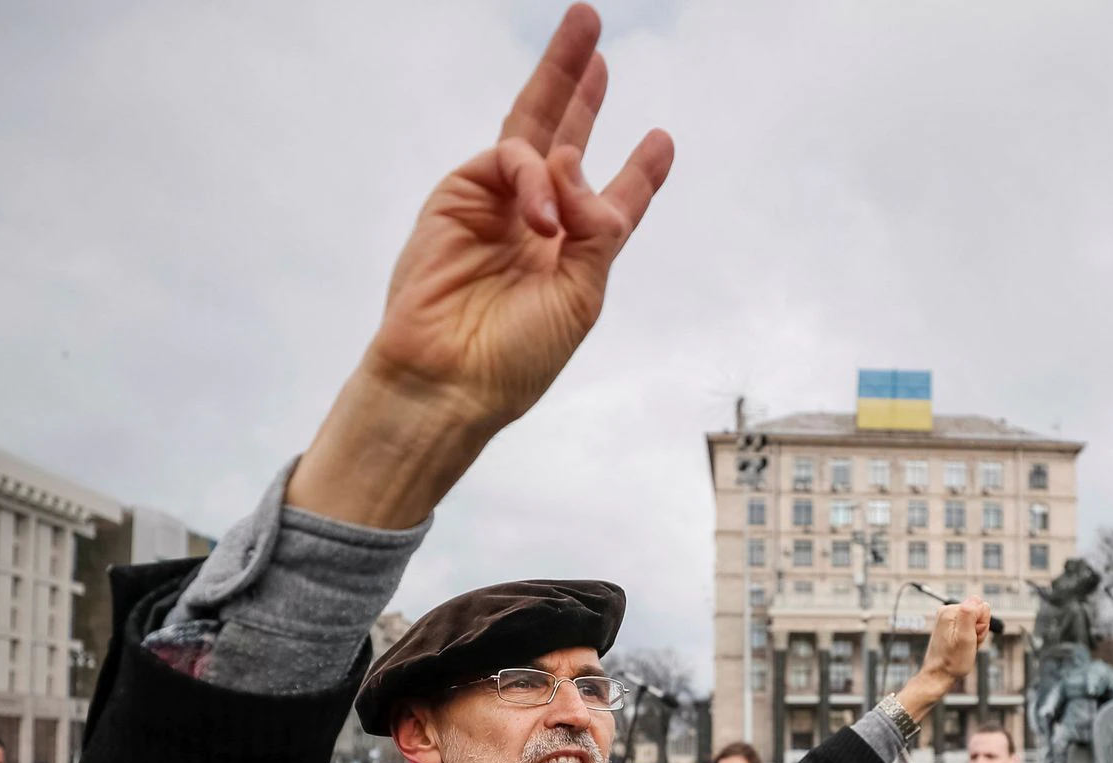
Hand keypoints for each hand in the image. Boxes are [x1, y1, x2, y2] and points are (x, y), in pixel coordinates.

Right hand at [285, 5, 675, 529]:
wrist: (450, 379)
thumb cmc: (516, 356)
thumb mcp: (581, 296)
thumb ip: (597, 230)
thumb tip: (577, 162)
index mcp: (572, 254)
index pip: (610, 202)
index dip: (639, 172)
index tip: (662, 141)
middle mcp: (534, 221)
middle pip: (559, 136)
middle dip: (578, 84)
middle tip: (592, 26)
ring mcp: (495, 204)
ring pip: (531, 130)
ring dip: (567, 98)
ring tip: (581, 141)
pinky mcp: (459, 195)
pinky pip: (511, 160)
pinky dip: (536, 179)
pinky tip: (545, 217)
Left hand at [896, 598, 992, 720]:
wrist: (939, 676)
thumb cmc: (952, 661)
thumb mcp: (965, 637)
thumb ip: (970, 615)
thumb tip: (976, 600)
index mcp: (950, 611)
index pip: (981, 606)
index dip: (981, 625)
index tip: (972, 637)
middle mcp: (947, 611)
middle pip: (978, 613)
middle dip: (979, 630)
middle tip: (969, 644)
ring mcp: (948, 620)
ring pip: (975, 622)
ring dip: (975, 636)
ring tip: (965, 647)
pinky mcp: (950, 627)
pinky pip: (969, 628)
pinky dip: (970, 639)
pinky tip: (963, 647)